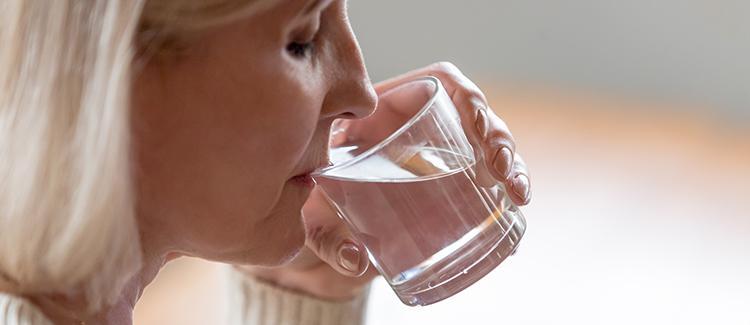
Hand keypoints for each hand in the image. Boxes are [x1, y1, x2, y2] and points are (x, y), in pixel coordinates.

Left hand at [238, 62, 531, 299]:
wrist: (326, 218)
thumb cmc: (317, 198)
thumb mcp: (316, 211)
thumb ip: (326, 235)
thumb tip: (356, 262)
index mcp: (391, 109)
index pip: (442, 84)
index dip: (468, 99)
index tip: (478, 125)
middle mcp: (423, 125)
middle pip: (475, 116)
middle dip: (499, 139)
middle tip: (503, 170)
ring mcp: (443, 152)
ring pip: (490, 147)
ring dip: (512, 166)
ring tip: (518, 195)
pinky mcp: (454, 180)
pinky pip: (488, 178)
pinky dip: (506, 194)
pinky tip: (515, 217)